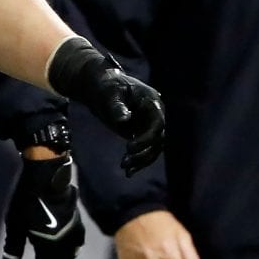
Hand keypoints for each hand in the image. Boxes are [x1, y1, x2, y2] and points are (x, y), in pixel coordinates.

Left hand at [0, 153, 84, 258]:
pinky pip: (76, 246)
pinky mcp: (77, 223)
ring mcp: (74, 233)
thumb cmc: (27, 200)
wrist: (48, 174)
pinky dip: (71, 255)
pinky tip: (70, 253)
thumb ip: (12, 251)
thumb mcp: (15, 227)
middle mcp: (65, 244)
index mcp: (49, 248)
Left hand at [47, 41, 165, 173]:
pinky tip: (128, 172)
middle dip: (143, 153)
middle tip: (125, 162)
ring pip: (153, 148)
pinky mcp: (141, 133)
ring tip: (125, 168)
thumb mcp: (109, 93)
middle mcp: (154, 114)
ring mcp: (149, 125)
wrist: (100, 86)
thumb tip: (124, 120)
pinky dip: (138, 161)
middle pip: (158, 139)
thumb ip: (117, 107)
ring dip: (141, 160)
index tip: (129, 147)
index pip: (158, 123)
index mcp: (151, 101)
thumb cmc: (106, 85)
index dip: (147, 137)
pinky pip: (144, 150)